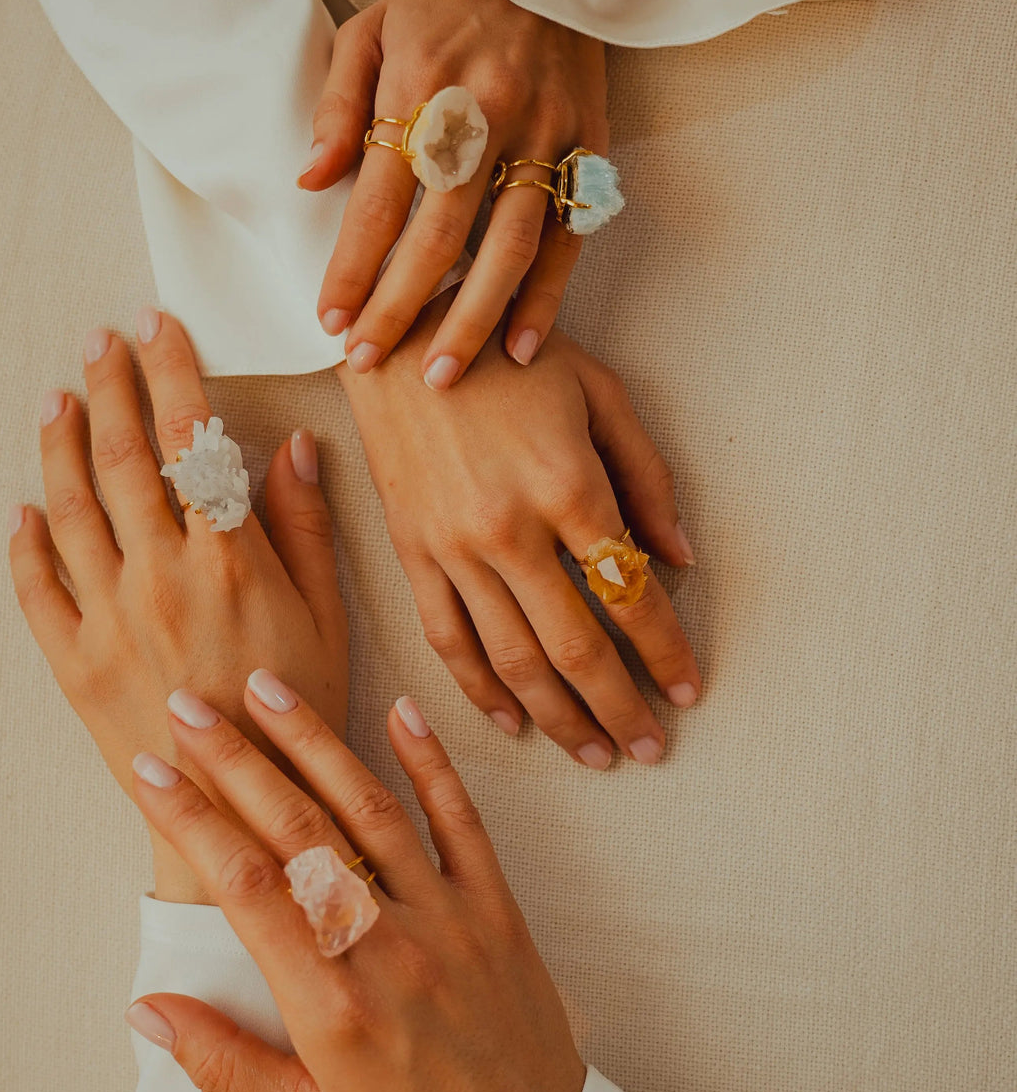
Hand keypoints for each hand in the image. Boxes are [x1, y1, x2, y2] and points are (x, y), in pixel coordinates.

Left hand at [8, 309, 346, 900]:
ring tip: (58, 399)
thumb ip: (305, 527)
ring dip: (60, 445)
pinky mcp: (75, 663)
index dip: (172, 373)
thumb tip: (294, 446)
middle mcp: (161, 578)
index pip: (191, 438)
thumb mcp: (328, 618)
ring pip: (70, 509)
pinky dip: (24, 543)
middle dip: (108, 388)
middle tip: (100, 343)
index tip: (159, 328)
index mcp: (230, 561)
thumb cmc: (295, 718)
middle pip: (121, 458)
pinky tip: (22, 509)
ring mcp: (109, 620)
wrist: (241, 812)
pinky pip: (36, 588)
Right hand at [125, 679, 586, 1091]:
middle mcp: (387, 946)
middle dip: (235, 759)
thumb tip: (144, 1009)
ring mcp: (446, 917)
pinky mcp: (495, 905)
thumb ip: (223, 1062)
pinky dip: (430, 762)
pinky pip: (461, 821)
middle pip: (299, 830)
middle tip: (187, 702)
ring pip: (372, 809)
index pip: (245, 886)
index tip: (148, 768)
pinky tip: (399, 710)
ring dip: (315, 741)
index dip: (190, 818)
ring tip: (266, 686)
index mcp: (332, 1002)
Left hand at [301, 0, 606, 385]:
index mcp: (423, 88)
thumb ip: (338, 106)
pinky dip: (547, 296)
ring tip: (443, 376)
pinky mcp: (588, 149)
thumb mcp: (371, 31)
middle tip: (371, 364)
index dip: (354, 266)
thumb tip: (310, 181)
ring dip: (474, 317)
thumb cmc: (444, 6)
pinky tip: (523, 348)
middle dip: (402, 307)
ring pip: (509, 245)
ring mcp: (544, 136)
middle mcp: (486, 118)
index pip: (380, 198)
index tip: (331, 322)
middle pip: (440, 234)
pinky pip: (568, 237)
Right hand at [339, 296, 699, 767]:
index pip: (629, 595)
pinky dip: (480, 689)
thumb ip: (647, 478)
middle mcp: (509, 529)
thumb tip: (680, 558)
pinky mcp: (412, 553)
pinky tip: (511, 721)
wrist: (401, 339)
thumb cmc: (512, 356)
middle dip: (620, 707)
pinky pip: (447, 639)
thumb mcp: (601, 394)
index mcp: (567, 485)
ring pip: (511, 658)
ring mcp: (453, 548)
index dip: (666, 652)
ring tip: (595, 752)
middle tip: (650, 749)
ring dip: (559, 717)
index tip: (689, 690)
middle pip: (574, 647)